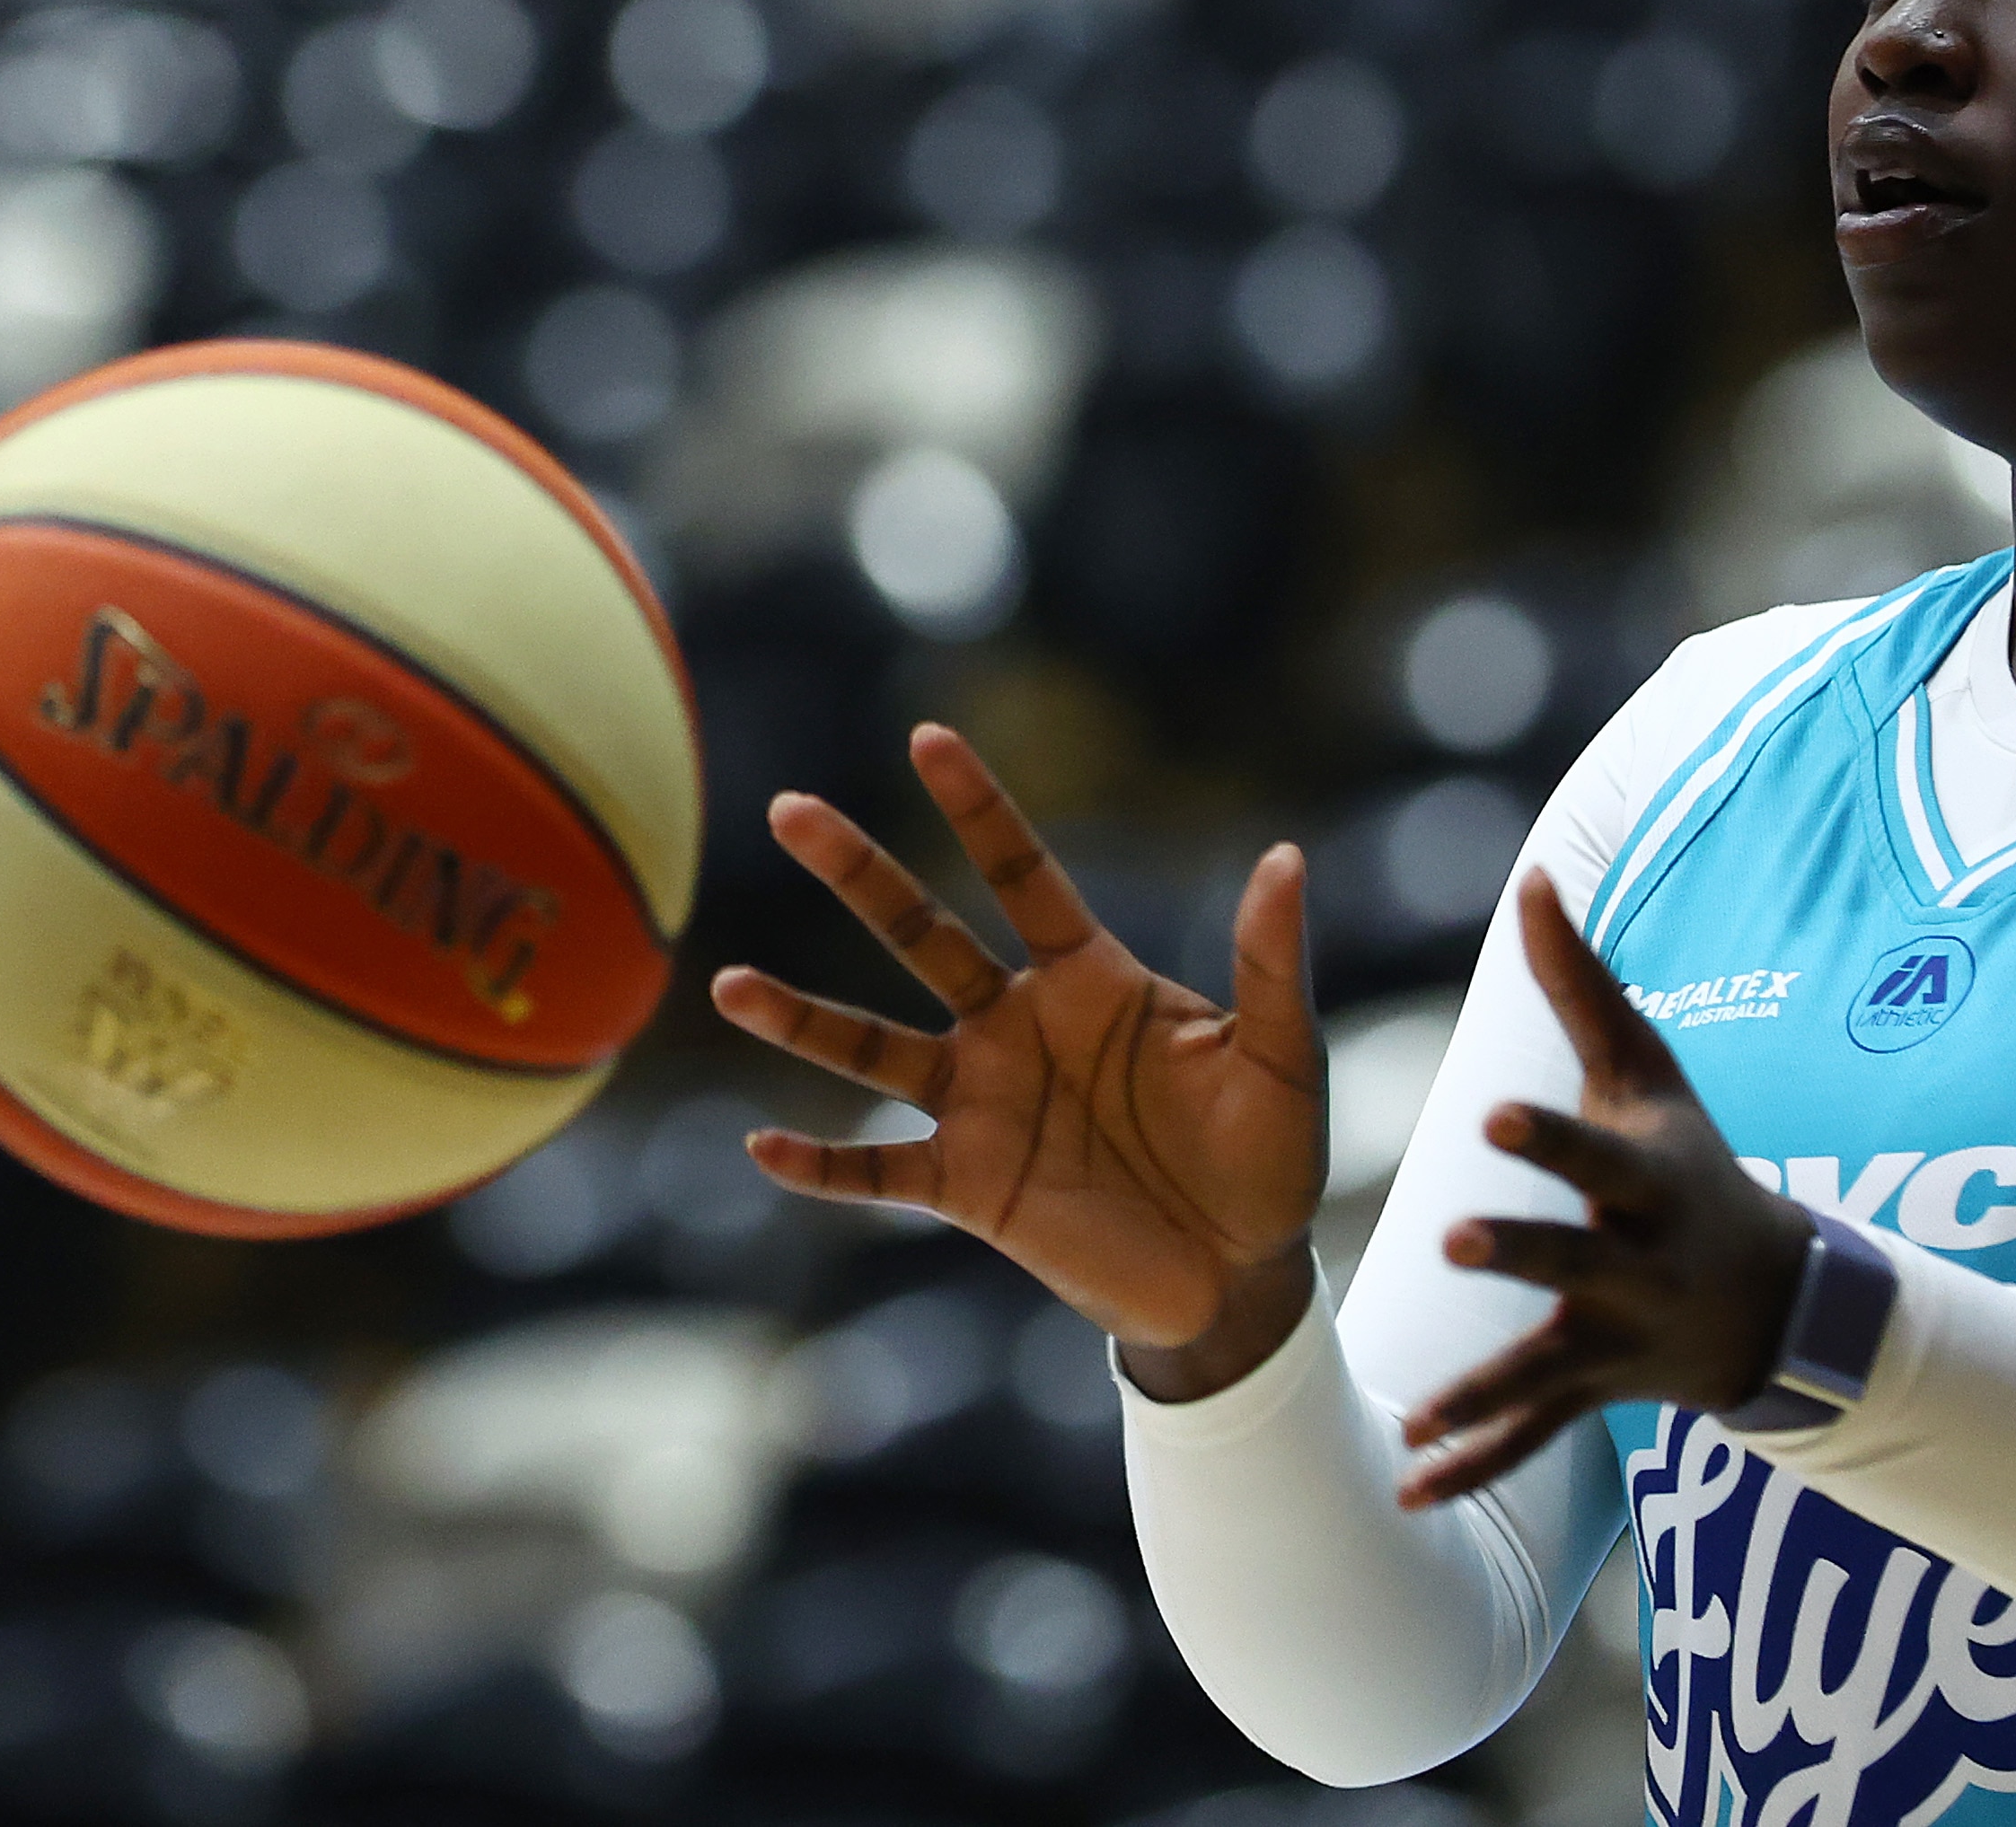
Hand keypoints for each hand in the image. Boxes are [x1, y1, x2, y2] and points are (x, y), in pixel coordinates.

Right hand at [710, 724, 1325, 1351]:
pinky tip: (764, 1144)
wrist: (1240, 1277)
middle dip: (857, 874)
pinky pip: (878, 1172)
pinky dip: (822, 1164)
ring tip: (727, 985)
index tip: (926, 738)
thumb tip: (1289, 857)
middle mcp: (1018, 1027)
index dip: (976, 810)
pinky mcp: (971, 1188)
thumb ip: (1269, 962)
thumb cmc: (1268, 1156)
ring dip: (803, 1020)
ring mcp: (984, 1105)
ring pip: (873, 1048)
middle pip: (921, 937)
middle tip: (789, 810)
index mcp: (1089, 979)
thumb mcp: (1281, 1056)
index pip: (1020, 874)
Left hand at [1396, 870, 1813, 1508]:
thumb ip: (1581, 983)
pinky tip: (1407, 1488)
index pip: (1594, 1151)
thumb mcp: (1648, 1071)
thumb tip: (1532, 875)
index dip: (1548, 1135)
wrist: (1774, 1299)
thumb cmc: (1693, 1158)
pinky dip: (1473, 1466)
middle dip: (1520, 1253)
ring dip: (1483, 1393)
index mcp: (1645, 1178)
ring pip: (1545, 1369)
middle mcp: (1637, 1263)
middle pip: (1573, 1259)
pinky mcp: (1594, 1393)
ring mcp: (1617, 1338)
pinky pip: (1529, 1439)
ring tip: (1420, 1417)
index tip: (1493, 1112)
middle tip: (1453, 1242)